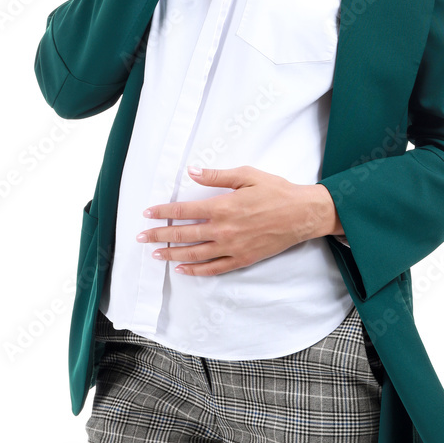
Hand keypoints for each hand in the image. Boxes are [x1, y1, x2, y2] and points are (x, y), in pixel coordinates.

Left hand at [137, 165, 339, 275]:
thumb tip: (192, 171)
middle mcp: (224, 230)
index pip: (184, 211)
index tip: (147, 213)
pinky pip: (214, 269)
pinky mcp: (242, 259)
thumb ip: (217, 176)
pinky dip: (196, 271)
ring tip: (155, 255)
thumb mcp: (247, 175)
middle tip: (141, 237)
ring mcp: (232, 248)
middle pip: (184, 234)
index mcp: (223, 207)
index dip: (163, 213)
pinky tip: (182, 269)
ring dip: (172, 255)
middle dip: (159, 236)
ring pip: (195, 254)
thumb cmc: (276, 191)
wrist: (302, 214)